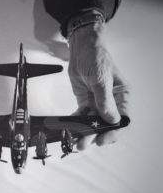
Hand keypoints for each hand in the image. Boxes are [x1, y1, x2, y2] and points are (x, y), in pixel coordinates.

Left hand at [68, 23, 129, 149]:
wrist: (81, 50)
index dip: (114, 131)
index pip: (122, 118)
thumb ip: (105, 100)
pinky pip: (81, 115)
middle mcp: (111, 102)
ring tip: (76, 140)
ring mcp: (97, 102)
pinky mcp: (85, 102)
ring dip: (84, 131)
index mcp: (122, 96)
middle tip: (85, 143)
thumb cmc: (96, 58)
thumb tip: (112, 120)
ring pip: (92, 122)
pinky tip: (70, 128)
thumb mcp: (102, 79)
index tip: (103, 139)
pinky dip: (76, 122)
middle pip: (105, 123)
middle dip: (96, 134)